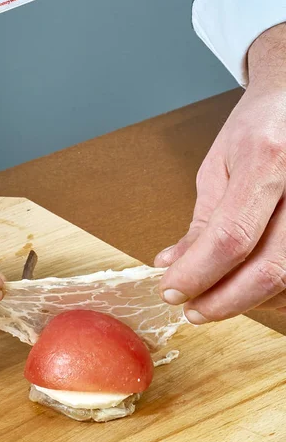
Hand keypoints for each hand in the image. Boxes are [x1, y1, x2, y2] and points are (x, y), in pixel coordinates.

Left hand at [155, 24, 285, 324]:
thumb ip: (199, 225)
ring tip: (214, 298)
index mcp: (268, 160)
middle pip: (269, 270)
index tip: (171, 290)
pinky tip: (245, 289)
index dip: (198, 275)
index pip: (231, 238)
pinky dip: (271, 296)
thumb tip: (172, 268)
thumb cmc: (257, 131)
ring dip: (246, 302)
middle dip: (222, 301)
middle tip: (191, 310)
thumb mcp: (218, 169)